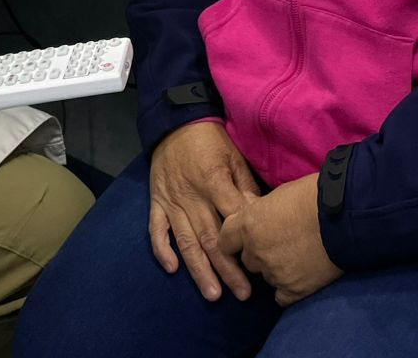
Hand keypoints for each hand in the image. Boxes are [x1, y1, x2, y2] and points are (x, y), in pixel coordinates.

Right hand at [148, 121, 262, 301]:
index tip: (261, 262)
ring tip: (213, 294)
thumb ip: (245, 186)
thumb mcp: (234, 156)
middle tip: (243, 294)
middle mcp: (191, 197)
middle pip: (211, 238)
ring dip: (200, 270)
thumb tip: (260, 216)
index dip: (246, 242)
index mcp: (213, 182)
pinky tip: (172, 269)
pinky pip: (156, 229)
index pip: (232, 218)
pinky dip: (162, 250)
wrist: (175, 122)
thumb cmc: (211, 140)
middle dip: (228, 269)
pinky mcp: (156, 202)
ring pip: (187, 241)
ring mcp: (171, 202)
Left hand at [217, 174, 342, 306]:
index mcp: (248, 224)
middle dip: (259, 253)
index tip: (243, 241)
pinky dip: (289, 289)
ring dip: (276, 269)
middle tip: (281, 244)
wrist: (344, 216)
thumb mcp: (278, 195)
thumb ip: (260, 212)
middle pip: (248, 260)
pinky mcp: (293, 289)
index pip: (224, 241)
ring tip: (298, 256)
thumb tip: (257, 218)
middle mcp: (256, 251)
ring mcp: (274, 272)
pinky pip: (281, 297)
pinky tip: (301, 277)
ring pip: (266, 277)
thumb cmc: (313, 196)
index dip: (233, 241)